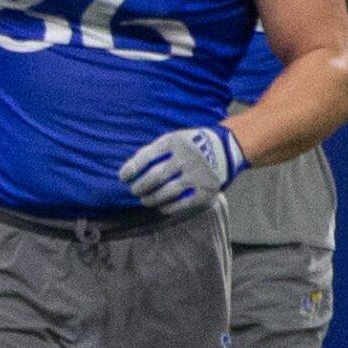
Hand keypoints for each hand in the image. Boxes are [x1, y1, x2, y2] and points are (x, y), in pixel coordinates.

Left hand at [119, 124, 244, 213]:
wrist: (225, 149)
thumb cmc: (188, 146)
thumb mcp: (172, 139)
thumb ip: (151, 152)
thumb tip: (127, 171)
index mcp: (175, 143)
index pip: (146, 157)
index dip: (131, 169)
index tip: (123, 177)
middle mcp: (187, 158)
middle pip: (155, 177)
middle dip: (140, 186)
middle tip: (134, 190)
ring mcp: (198, 175)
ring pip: (167, 192)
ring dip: (151, 199)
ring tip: (145, 200)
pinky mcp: (206, 191)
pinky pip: (182, 204)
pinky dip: (167, 207)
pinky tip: (161, 206)